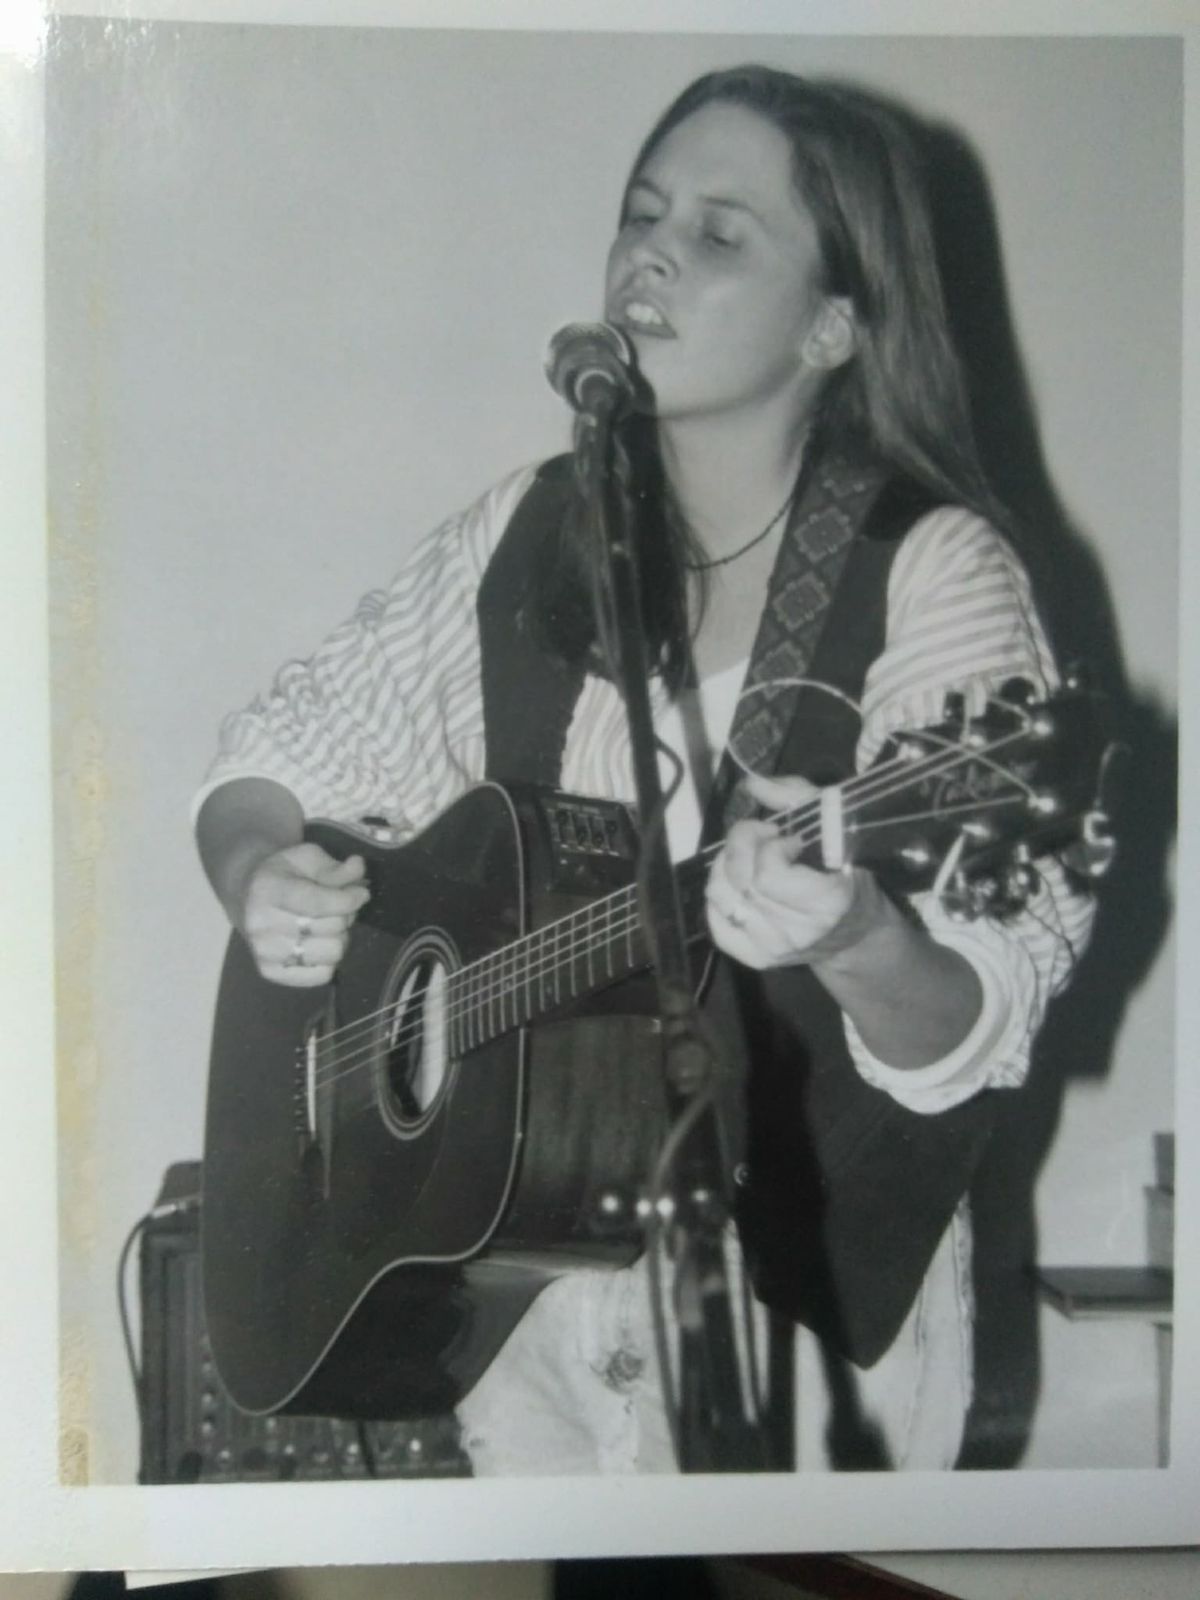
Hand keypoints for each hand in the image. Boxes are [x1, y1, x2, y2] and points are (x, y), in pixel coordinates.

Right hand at [239, 843, 369, 986]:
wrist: (246, 895)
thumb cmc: (283, 874)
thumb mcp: (307, 858)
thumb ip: (335, 867)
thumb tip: (359, 867)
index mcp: (267, 889)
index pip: (318, 902)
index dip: (349, 900)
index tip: (362, 893)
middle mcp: (261, 924)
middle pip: (331, 928)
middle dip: (344, 915)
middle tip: (338, 907)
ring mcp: (263, 952)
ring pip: (332, 953)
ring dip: (339, 937)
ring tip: (328, 925)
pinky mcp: (270, 972)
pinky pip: (321, 975)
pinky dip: (329, 960)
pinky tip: (319, 943)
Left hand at [705, 773, 883, 971]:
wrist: (854, 933)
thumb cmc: (846, 873)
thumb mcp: (835, 828)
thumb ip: (798, 798)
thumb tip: (752, 783)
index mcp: (828, 903)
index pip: (768, 874)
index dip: (768, 846)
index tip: (787, 838)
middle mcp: (799, 932)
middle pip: (740, 880)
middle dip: (742, 845)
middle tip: (763, 839)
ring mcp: (774, 949)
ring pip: (720, 896)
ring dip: (726, 865)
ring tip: (750, 858)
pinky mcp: (755, 958)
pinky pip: (715, 921)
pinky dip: (719, 895)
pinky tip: (739, 883)